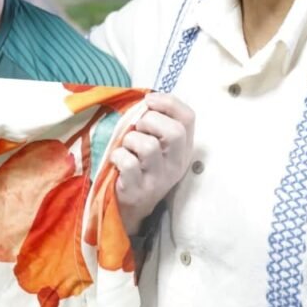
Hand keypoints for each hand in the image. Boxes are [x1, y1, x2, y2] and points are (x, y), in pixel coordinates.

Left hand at [109, 92, 195, 235]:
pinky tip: (117, 160)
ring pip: (148, 146)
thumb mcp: (158, 145)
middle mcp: (176, 164)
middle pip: (174, 132)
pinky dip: (118, 155)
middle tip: (138, 127)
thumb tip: (147, 99)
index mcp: (183, 148)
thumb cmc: (141, 166)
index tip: (149, 100)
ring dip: (130, 139)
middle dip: (150, 121)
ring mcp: (159, 180)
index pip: (188, 118)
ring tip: (126, 146)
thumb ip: (157, 123)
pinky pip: (127, 163)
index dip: (169, 103)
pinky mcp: (138, 191)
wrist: (131, 206)